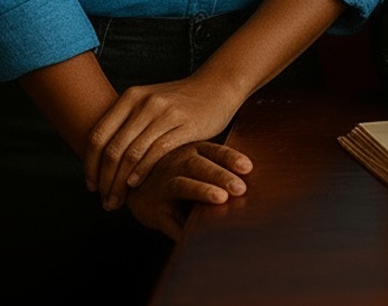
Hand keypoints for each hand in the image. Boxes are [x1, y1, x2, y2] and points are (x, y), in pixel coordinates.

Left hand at [86, 74, 240, 209]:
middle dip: (105, 180)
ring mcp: (164, 113)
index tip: (90, 185)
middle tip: (104, 200)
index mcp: (130, 98)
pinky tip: (136, 184)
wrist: (216, 86)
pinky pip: (156, 152)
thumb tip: (100, 158)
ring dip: (121, 182)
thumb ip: (127, 123)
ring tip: (118, 199)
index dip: (90, 165)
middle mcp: (144, 103)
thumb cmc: (180, 101)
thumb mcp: (149, 102)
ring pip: (132, 154)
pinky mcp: (184, 124)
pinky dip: (142, 171)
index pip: (97, 136)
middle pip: (112, 149)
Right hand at [124, 141, 252, 240]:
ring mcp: (163, 185)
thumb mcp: (192, 159)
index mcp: (192, 151)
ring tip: (220, 199)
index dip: (231, 158)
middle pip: (199, 166)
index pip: (215, 151)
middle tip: (240, 188)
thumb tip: (257, 179)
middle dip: (220, 176)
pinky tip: (197, 234)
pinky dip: (182, 227)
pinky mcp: (153, 208)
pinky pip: (169, 219)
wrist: (130, 182)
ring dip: (202, 191)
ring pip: (183, 185)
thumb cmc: (174, 170)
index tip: (248, 167)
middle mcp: (177, 164)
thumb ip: (218, 164)